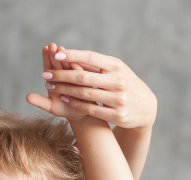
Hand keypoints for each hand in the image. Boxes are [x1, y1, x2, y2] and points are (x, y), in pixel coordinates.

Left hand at [27, 43, 156, 129]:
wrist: (145, 107)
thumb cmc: (124, 83)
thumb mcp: (115, 70)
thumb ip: (95, 65)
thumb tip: (70, 56)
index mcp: (116, 66)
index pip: (91, 57)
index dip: (73, 55)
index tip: (56, 54)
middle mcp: (118, 81)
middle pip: (83, 77)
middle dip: (61, 76)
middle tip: (45, 75)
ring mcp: (118, 99)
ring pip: (84, 94)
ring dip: (64, 90)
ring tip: (51, 86)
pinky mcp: (116, 115)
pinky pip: (89, 108)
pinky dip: (74, 103)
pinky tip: (62, 98)